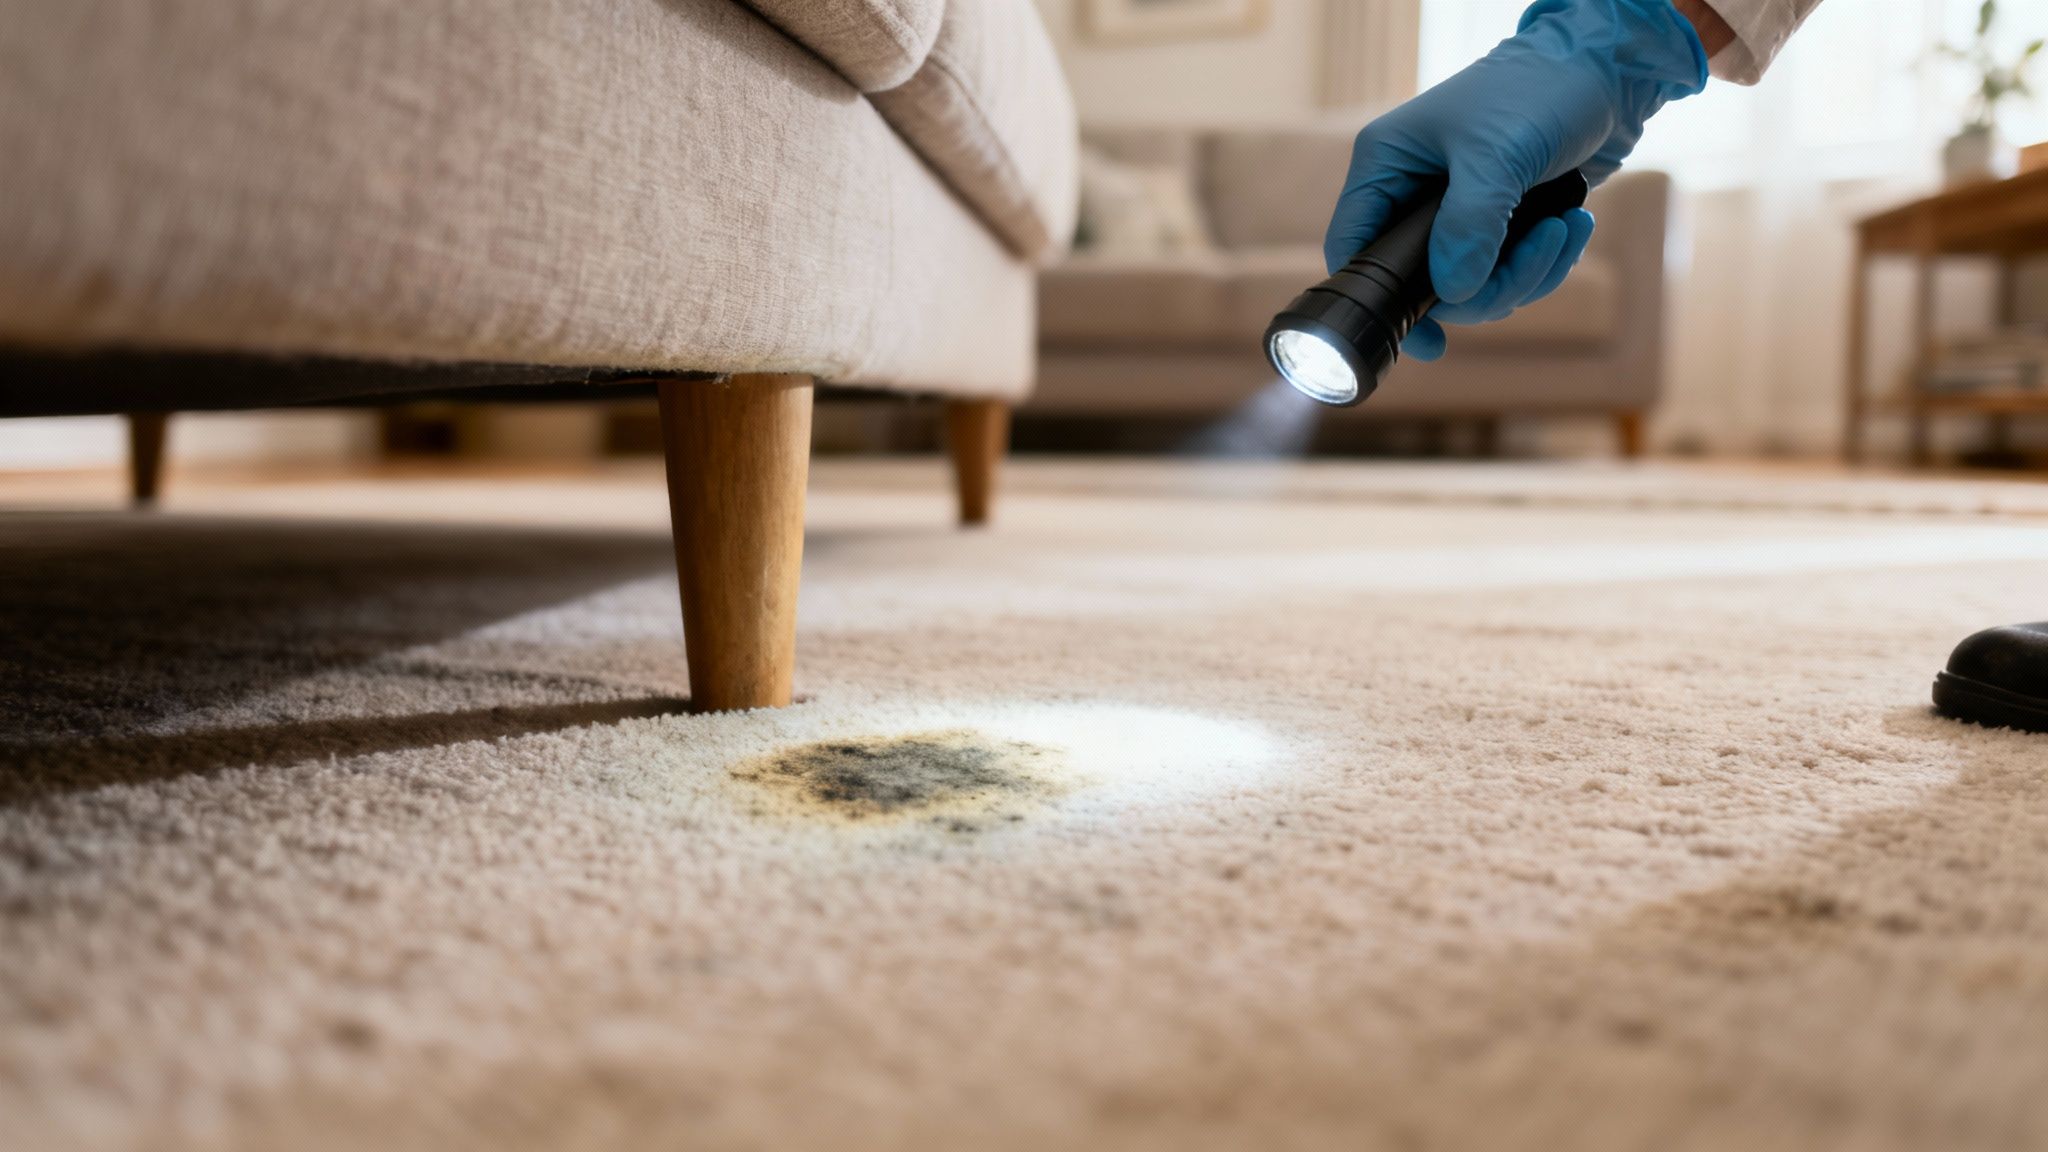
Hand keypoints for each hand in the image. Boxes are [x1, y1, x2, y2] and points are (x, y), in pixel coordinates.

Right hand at [1323, 0, 1706, 359]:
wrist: (1605, 69)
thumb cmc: (1538, 91)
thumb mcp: (1497, 156)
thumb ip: (1470, 227)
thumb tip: (1455, 296)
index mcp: (1386, 167)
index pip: (1354, 248)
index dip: (1380, 301)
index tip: (1429, 341)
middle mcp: (1413, 194)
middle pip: (1425, 284)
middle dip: (1487, 286)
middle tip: (1534, 255)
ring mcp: (1458, 212)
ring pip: (1473, 286)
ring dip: (1527, 272)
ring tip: (1564, 229)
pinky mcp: (1500, 222)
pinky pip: (1510, 273)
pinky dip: (1546, 262)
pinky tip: (1573, 224)